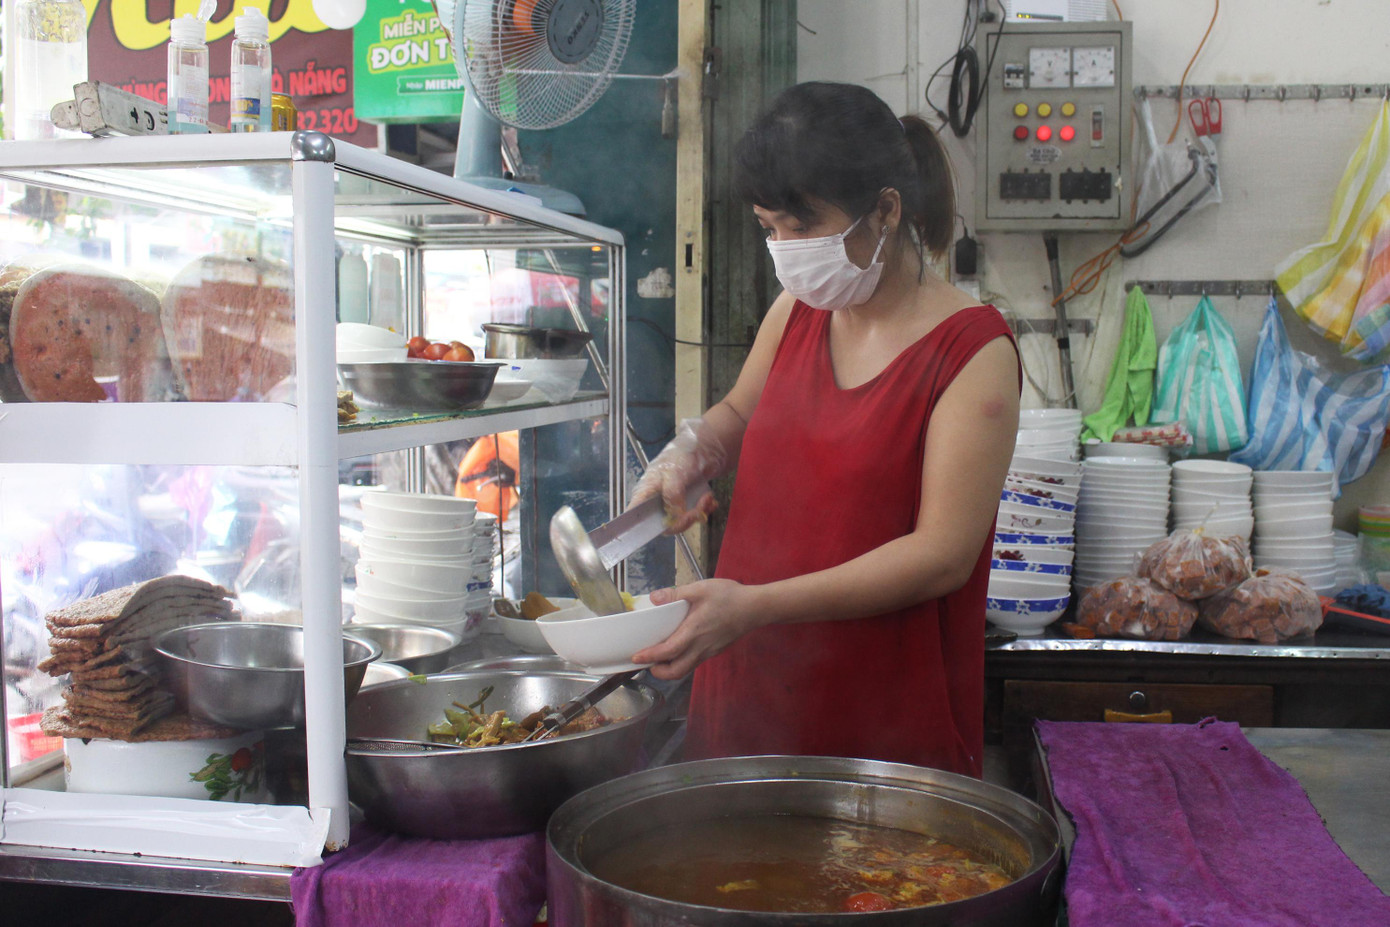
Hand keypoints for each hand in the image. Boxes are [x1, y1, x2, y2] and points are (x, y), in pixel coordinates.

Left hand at [630, 579, 761, 679]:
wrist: (756, 608)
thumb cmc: (730, 597)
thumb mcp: (701, 588)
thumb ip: (676, 593)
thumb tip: (654, 598)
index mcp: (694, 631)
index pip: (668, 651)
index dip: (650, 657)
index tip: (636, 657)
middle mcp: (701, 647)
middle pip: (676, 671)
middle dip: (658, 672)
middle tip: (647, 661)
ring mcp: (709, 651)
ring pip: (685, 669)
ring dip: (669, 669)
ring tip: (658, 657)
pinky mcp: (714, 651)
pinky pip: (694, 662)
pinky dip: (681, 662)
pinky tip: (677, 649)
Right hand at [631, 417, 725, 533]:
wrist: (703, 449)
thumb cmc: (682, 456)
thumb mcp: (674, 473)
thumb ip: (672, 494)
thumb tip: (674, 516)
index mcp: (646, 492)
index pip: (635, 515)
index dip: (641, 527)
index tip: (662, 526)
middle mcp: (657, 501)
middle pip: (665, 524)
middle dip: (685, 519)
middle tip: (698, 508)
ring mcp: (672, 504)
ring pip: (682, 521)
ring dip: (698, 512)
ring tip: (707, 498)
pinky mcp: (686, 504)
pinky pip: (694, 516)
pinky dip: (704, 510)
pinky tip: (710, 499)